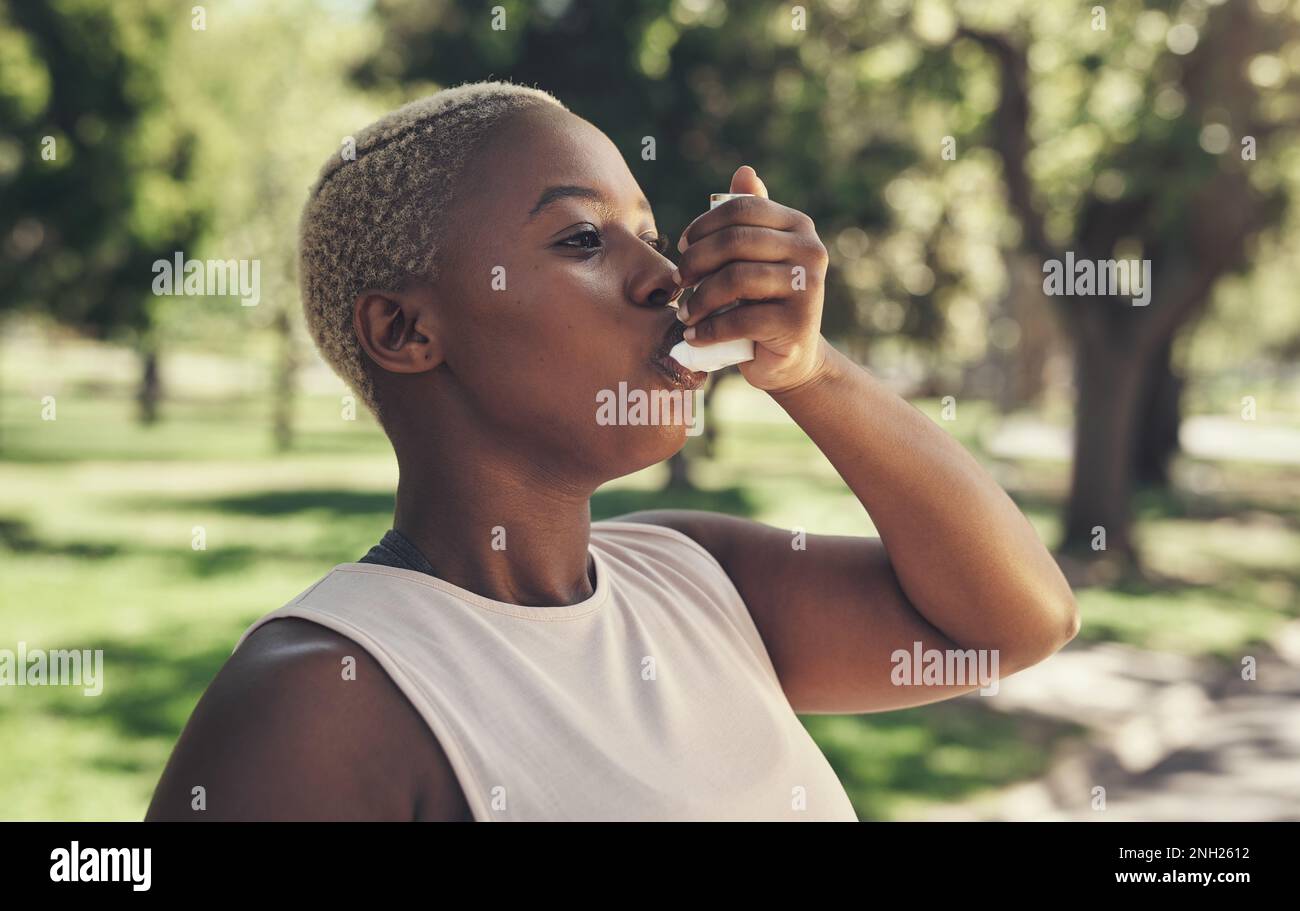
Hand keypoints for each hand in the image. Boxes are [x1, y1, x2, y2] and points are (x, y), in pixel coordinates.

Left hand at [674, 165, 830, 394]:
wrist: (789, 357)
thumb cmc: (763, 301)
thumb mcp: (756, 256)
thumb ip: (749, 218)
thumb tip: (744, 171)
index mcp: (798, 225)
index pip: (743, 208)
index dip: (704, 224)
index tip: (683, 245)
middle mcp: (810, 250)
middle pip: (735, 241)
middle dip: (695, 261)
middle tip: (677, 281)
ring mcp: (807, 287)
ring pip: (735, 279)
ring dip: (699, 298)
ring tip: (685, 313)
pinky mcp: (797, 323)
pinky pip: (740, 318)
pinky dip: (708, 329)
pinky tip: (695, 335)